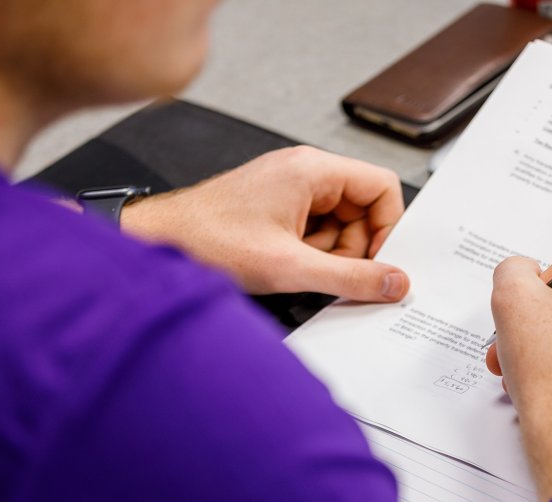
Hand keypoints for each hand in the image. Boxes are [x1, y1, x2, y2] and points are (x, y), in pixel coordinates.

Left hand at [120, 146, 409, 300]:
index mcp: (312, 170)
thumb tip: (394, 281)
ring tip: (295, 267)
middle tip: (329, 272)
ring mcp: (289, 190)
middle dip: (353, 248)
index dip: (388, 228)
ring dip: (328, 254)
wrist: (157, 243)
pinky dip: (309, 254)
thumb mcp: (291, 266)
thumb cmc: (209, 241)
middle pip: (362, 210)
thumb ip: (351, 277)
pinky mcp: (276, 208)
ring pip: (339, 225)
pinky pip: (315, 231)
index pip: (382, 188)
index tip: (378, 262)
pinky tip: (284, 265)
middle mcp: (303, 173)